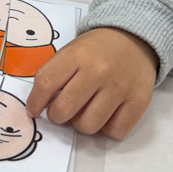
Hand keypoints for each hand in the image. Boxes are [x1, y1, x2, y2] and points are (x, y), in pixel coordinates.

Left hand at [26, 27, 157, 138]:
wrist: (135, 39)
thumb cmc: (96, 49)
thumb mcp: (71, 51)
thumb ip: (54, 74)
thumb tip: (39, 105)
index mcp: (77, 55)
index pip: (46, 83)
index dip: (35, 102)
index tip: (34, 110)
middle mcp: (98, 71)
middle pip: (65, 109)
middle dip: (56, 116)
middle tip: (60, 112)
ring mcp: (120, 87)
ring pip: (88, 126)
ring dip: (81, 124)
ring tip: (84, 112)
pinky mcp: (138, 102)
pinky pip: (114, 131)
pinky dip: (106, 128)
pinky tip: (105, 115)